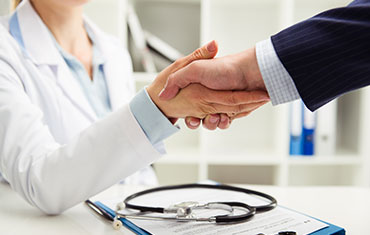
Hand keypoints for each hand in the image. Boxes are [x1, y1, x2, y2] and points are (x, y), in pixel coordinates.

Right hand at [147, 43, 269, 122]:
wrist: (252, 71)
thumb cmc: (225, 67)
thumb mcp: (194, 68)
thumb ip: (178, 79)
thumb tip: (163, 95)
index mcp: (198, 87)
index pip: (185, 105)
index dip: (184, 113)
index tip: (186, 116)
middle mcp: (209, 96)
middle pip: (198, 117)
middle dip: (197, 121)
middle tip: (200, 118)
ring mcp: (222, 103)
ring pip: (212, 122)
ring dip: (213, 123)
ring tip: (217, 118)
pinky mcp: (235, 109)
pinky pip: (226, 121)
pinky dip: (225, 122)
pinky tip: (227, 117)